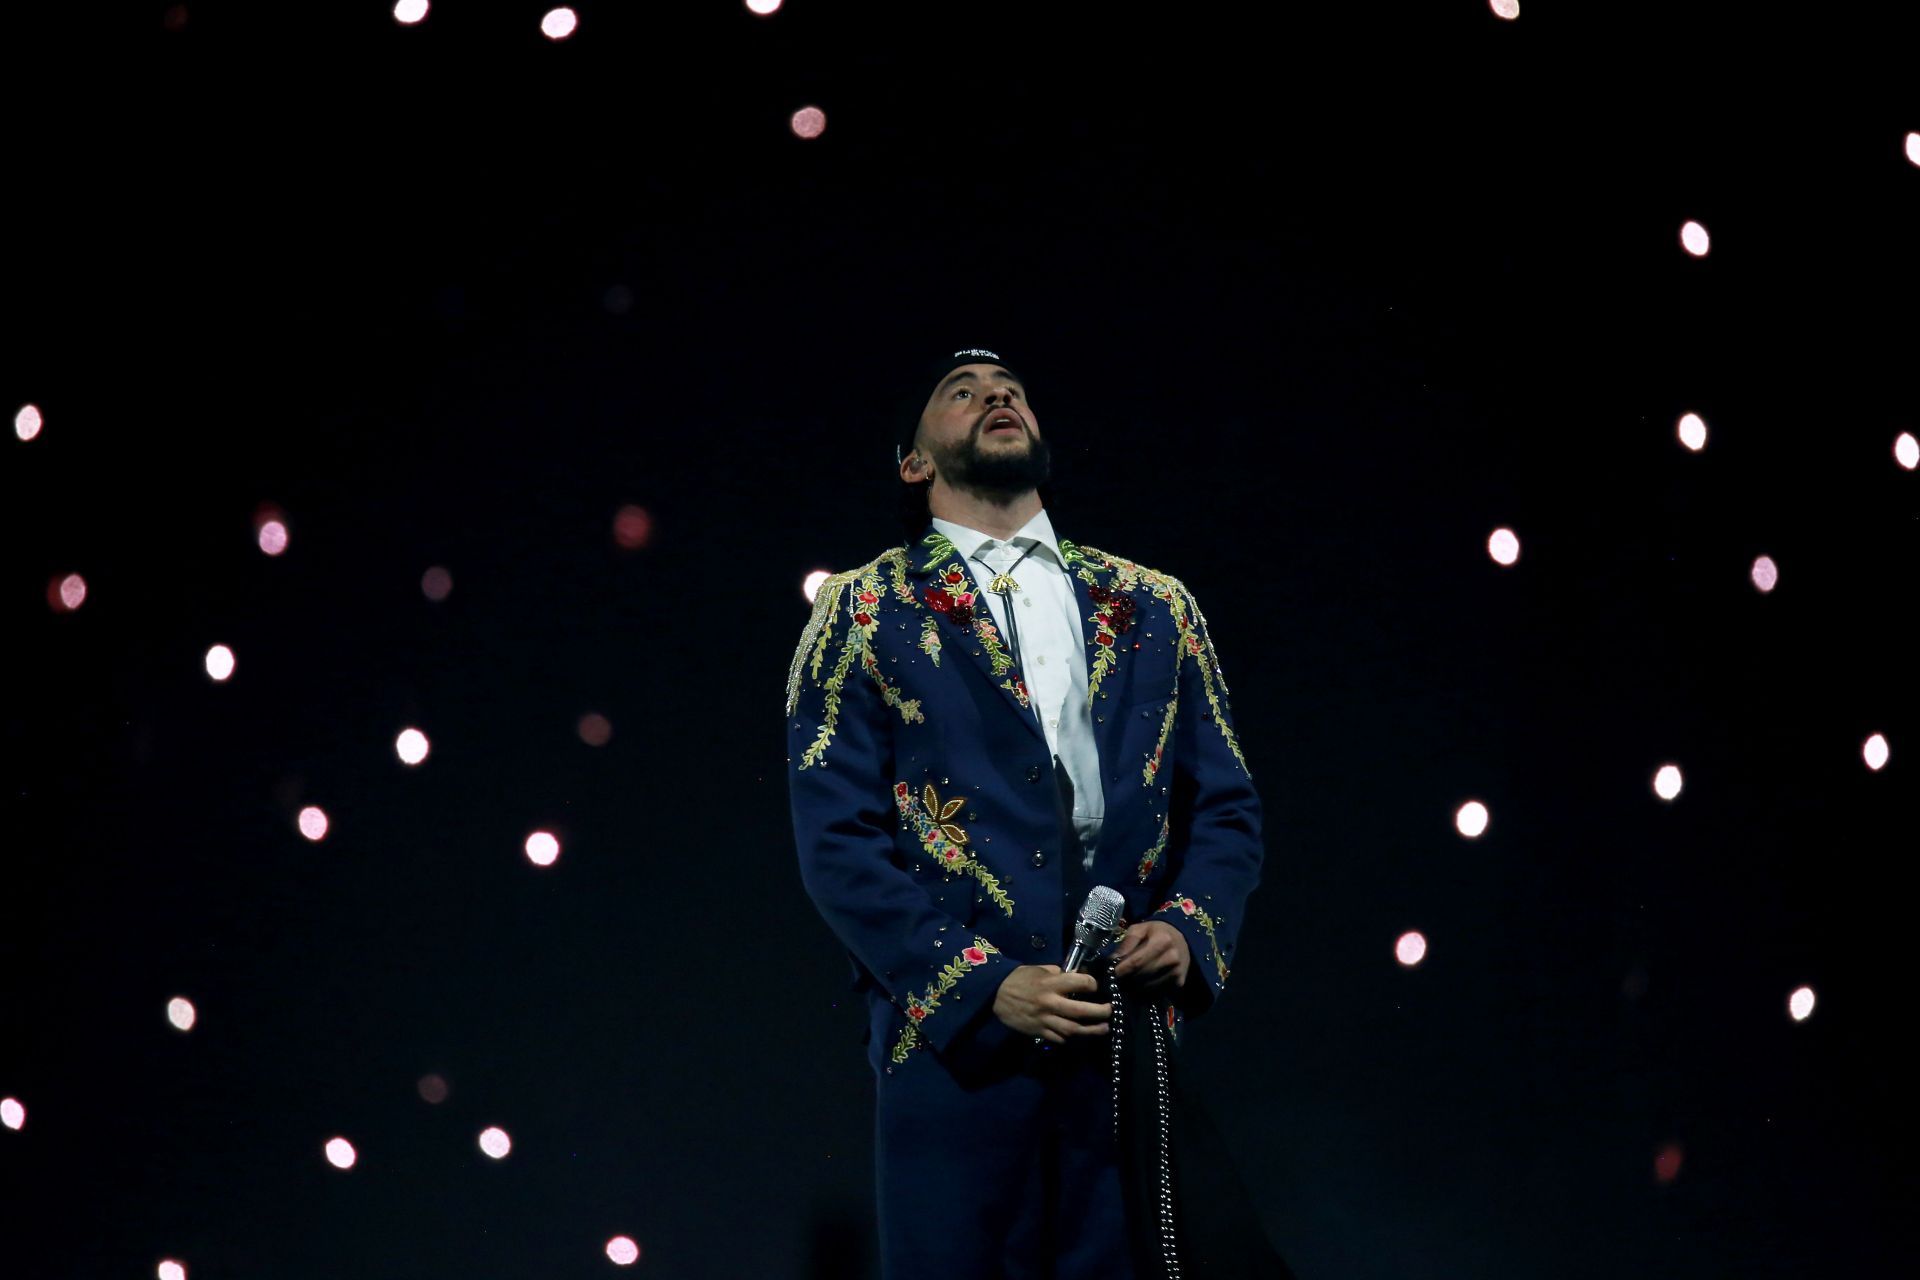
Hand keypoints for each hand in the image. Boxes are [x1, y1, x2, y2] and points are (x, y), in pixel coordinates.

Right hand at [992, 964, 1111, 1044]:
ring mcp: (1044, 1019)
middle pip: (1081, 1011)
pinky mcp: (1038, 1031)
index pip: (1079, 983)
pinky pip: (1058, 1037)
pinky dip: (1069, 1037)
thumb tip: (1074, 976)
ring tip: (1104, 1028)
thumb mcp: (1038, 969)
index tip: (1095, 986)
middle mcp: (1050, 1003)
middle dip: (1100, 1012)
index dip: (1091, 984)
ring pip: (1073, 1029)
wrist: (994, 995)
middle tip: (1110, 1011)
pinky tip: (1078, 1034)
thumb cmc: (1018, 979)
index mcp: (1051, 984)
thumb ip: (1057, 973)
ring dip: (1091, 1030)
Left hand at [1110, 920, 1190, 996]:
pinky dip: (1145, 992)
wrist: (1183, 939)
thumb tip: (1112, 961)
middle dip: (1125, 981)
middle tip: (1114, 981)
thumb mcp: (1140, 929)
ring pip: (1148, 988)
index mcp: (1162, 941)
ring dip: (1133, 988)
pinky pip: (1156, 993)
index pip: (1136, 962)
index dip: (1120, 971)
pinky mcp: (1179, 983)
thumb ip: (1126, 944)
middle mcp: (1172, 958)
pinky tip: (1138, 986)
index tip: (1109, 974)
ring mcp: (1177, 972)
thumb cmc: (1157, 932)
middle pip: (1141, 977)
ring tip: (1125, 984)